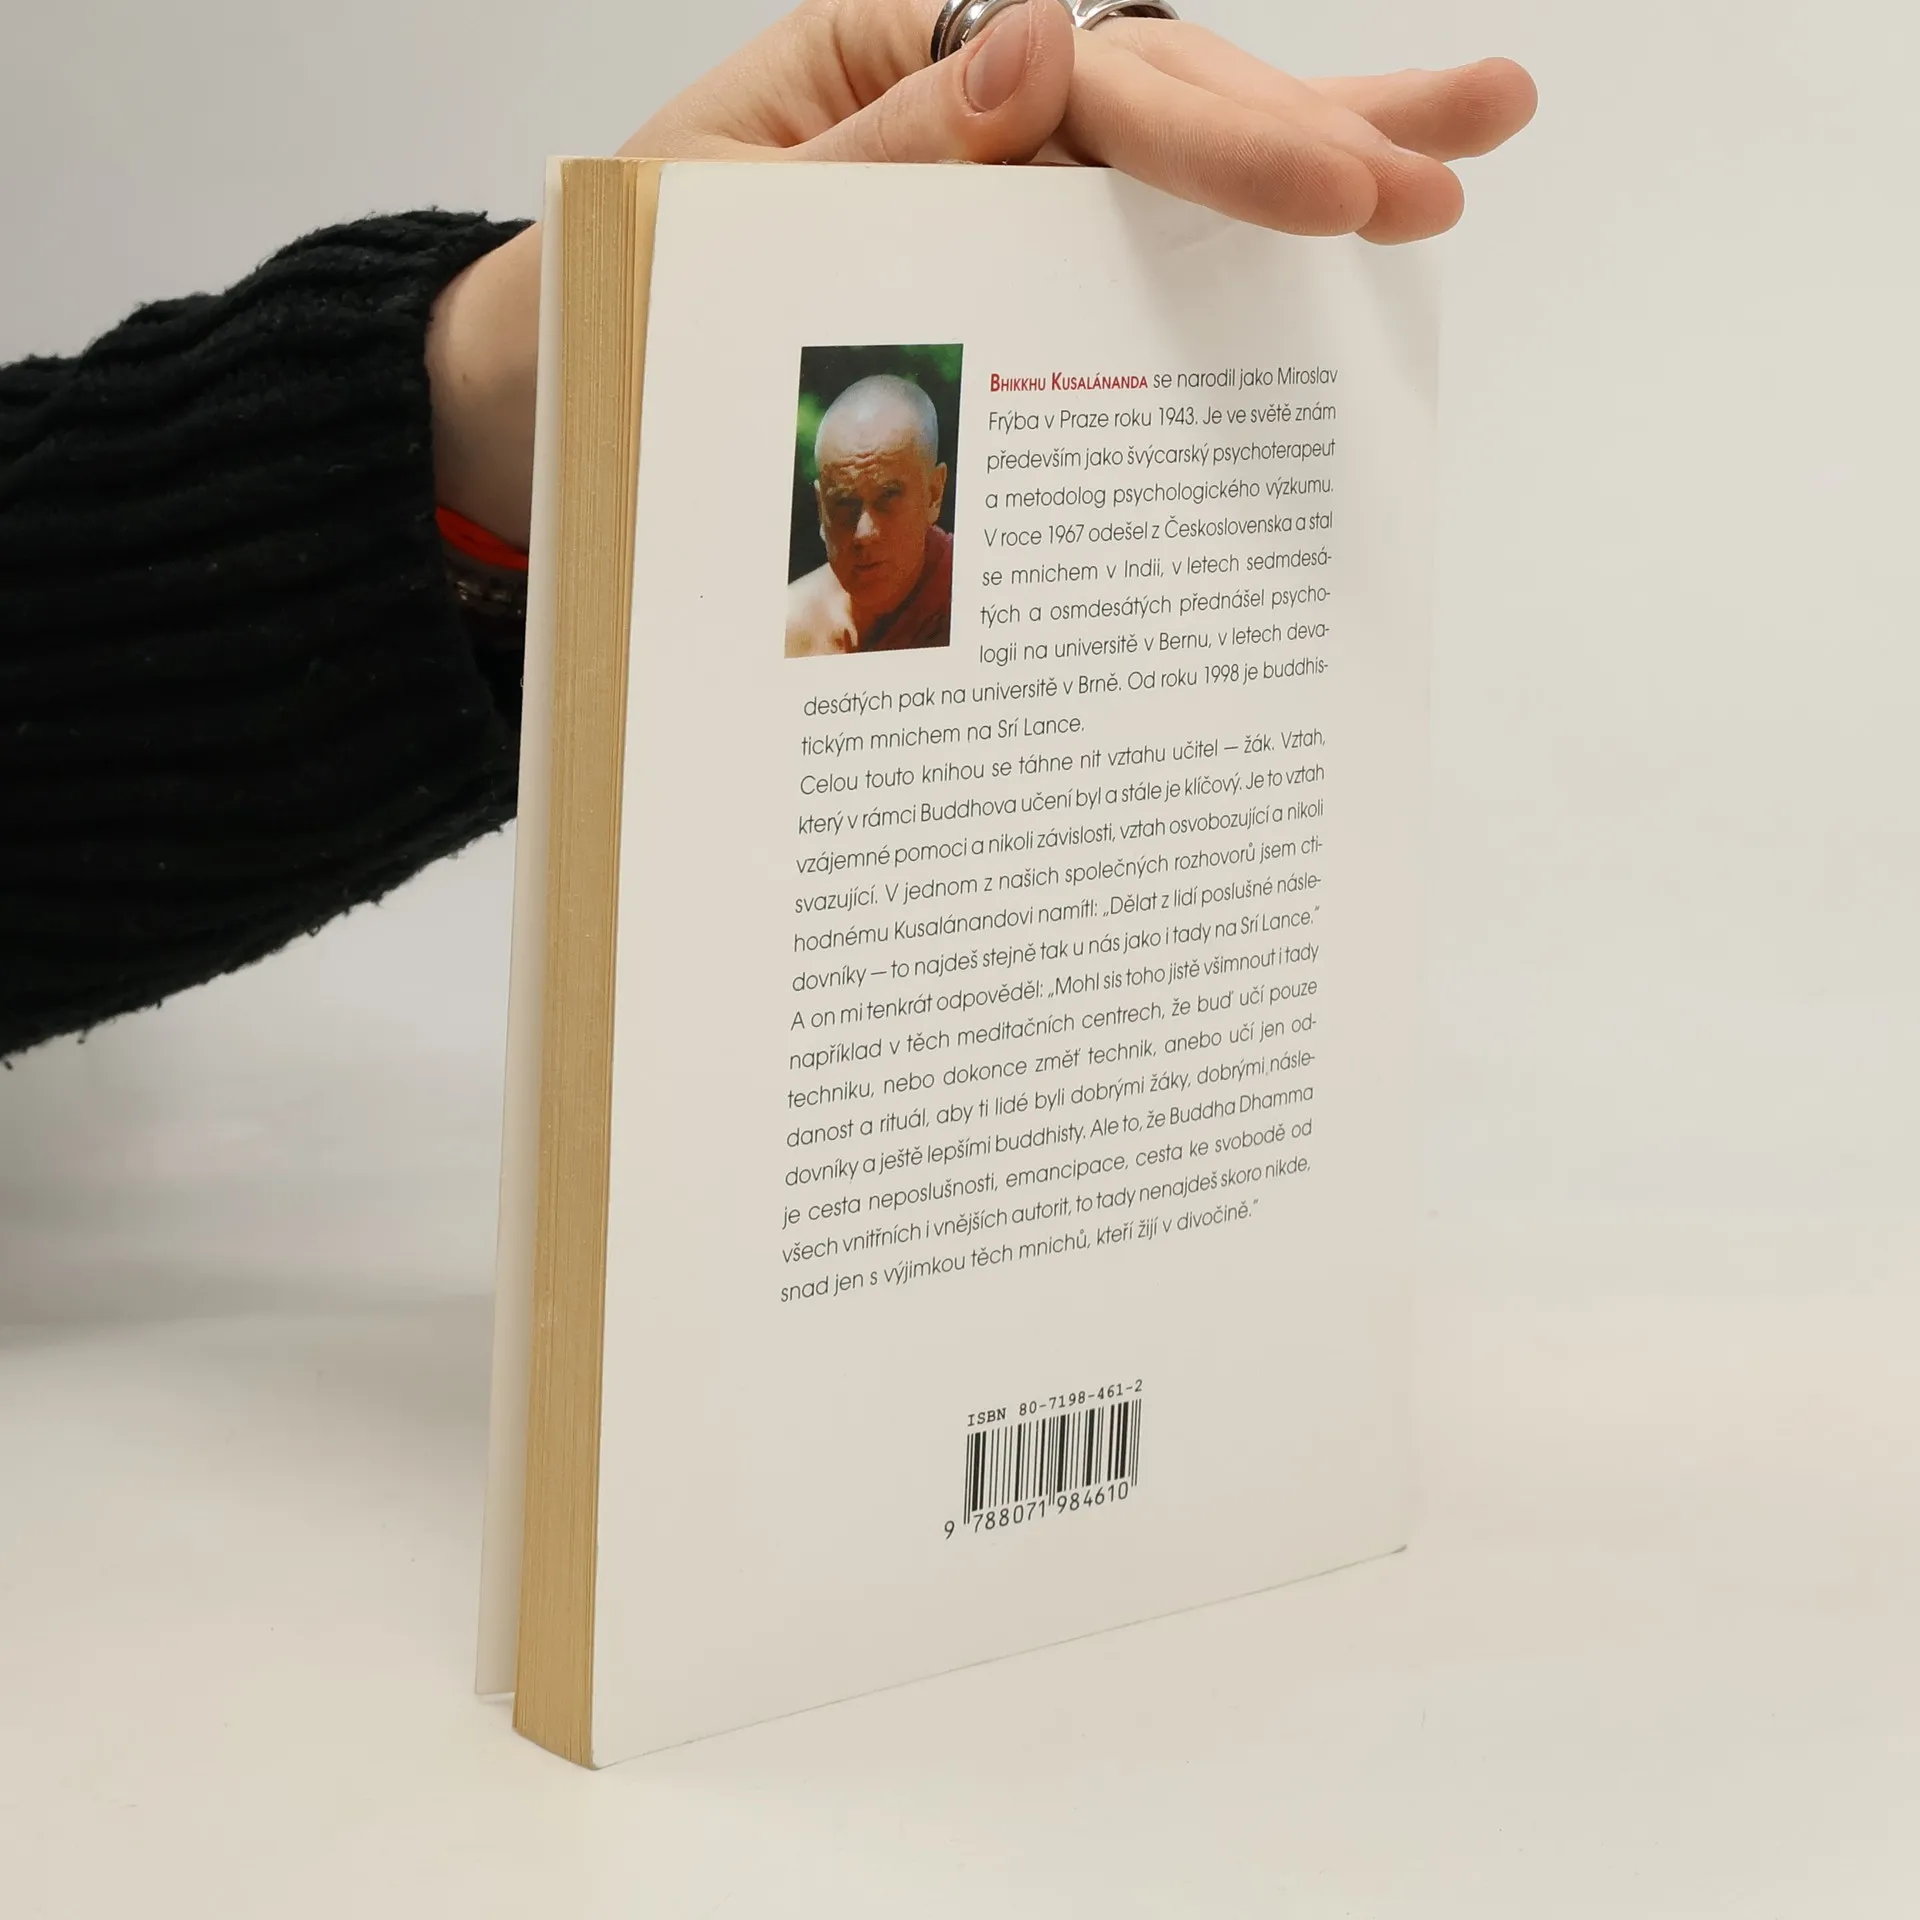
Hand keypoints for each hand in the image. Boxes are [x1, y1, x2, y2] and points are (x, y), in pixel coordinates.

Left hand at [429, 0, 1535, 542]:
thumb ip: (891, 149)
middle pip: (1164, 91)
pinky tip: (1321, 234)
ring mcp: (982, 177)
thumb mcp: (723, 228)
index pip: (1091, 78)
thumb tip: (1053, 28)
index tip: (1344, 187)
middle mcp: (955, 100)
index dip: (1224, 135)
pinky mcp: (987, 259)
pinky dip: (1217, 249)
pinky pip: (1116, 248)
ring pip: (1165, 160)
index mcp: (889, 55)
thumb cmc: (606, 307)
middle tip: (1473, 136)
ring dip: (1310, 153)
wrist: (538, 400)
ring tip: (1457, 147)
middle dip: (1315, 123)